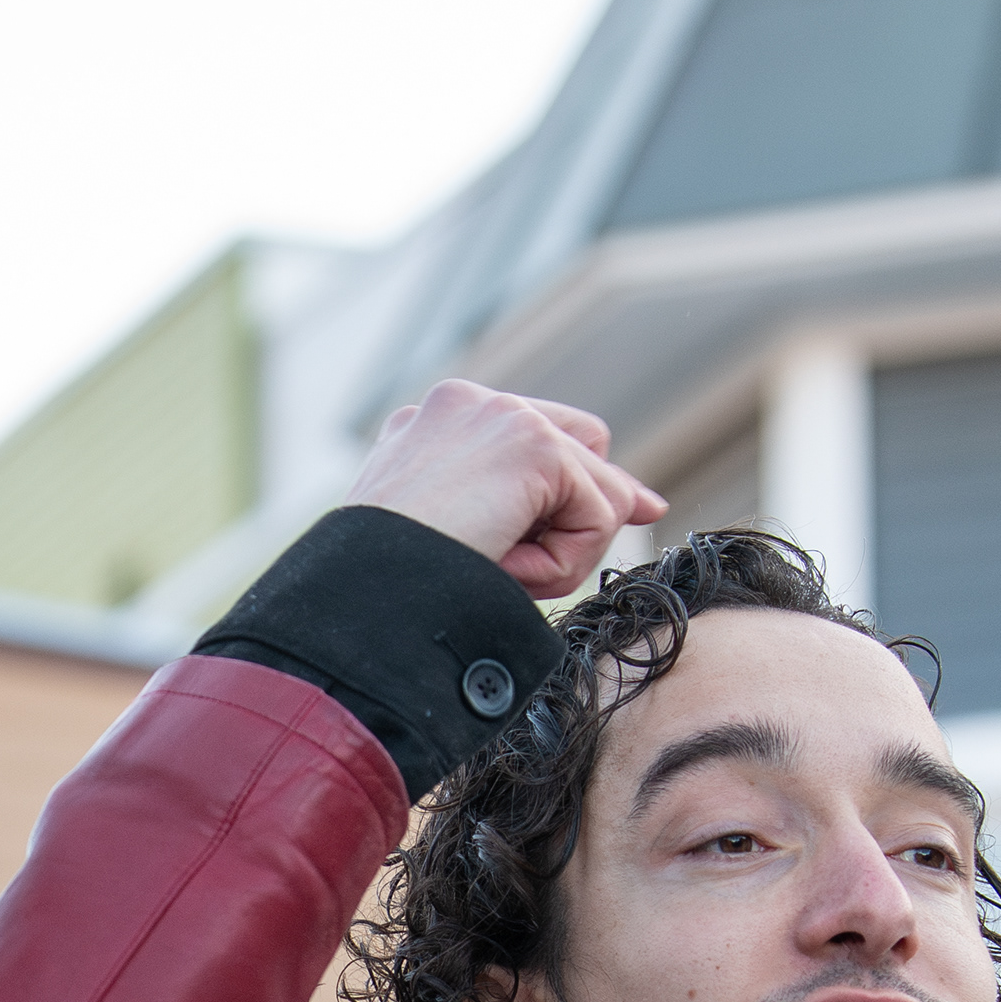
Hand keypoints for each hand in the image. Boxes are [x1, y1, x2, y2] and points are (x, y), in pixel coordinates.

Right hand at [345, 381, 664, 598]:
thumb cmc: (391, 592)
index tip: (622, 511)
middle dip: (586, 506)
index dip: (573, 482)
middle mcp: (466, 404)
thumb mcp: (459, 541)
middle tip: (553, 560)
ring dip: (562, 548)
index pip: (535, 434)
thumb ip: (530, 511)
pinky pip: (598, 514)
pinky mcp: (531, 443)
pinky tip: (507, 568)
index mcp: (432, 427)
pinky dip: (565, 561)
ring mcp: (500, 414)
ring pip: (594, 487)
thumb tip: (642, 502)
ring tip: (495, 570)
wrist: (358, 596)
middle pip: (581, 444)